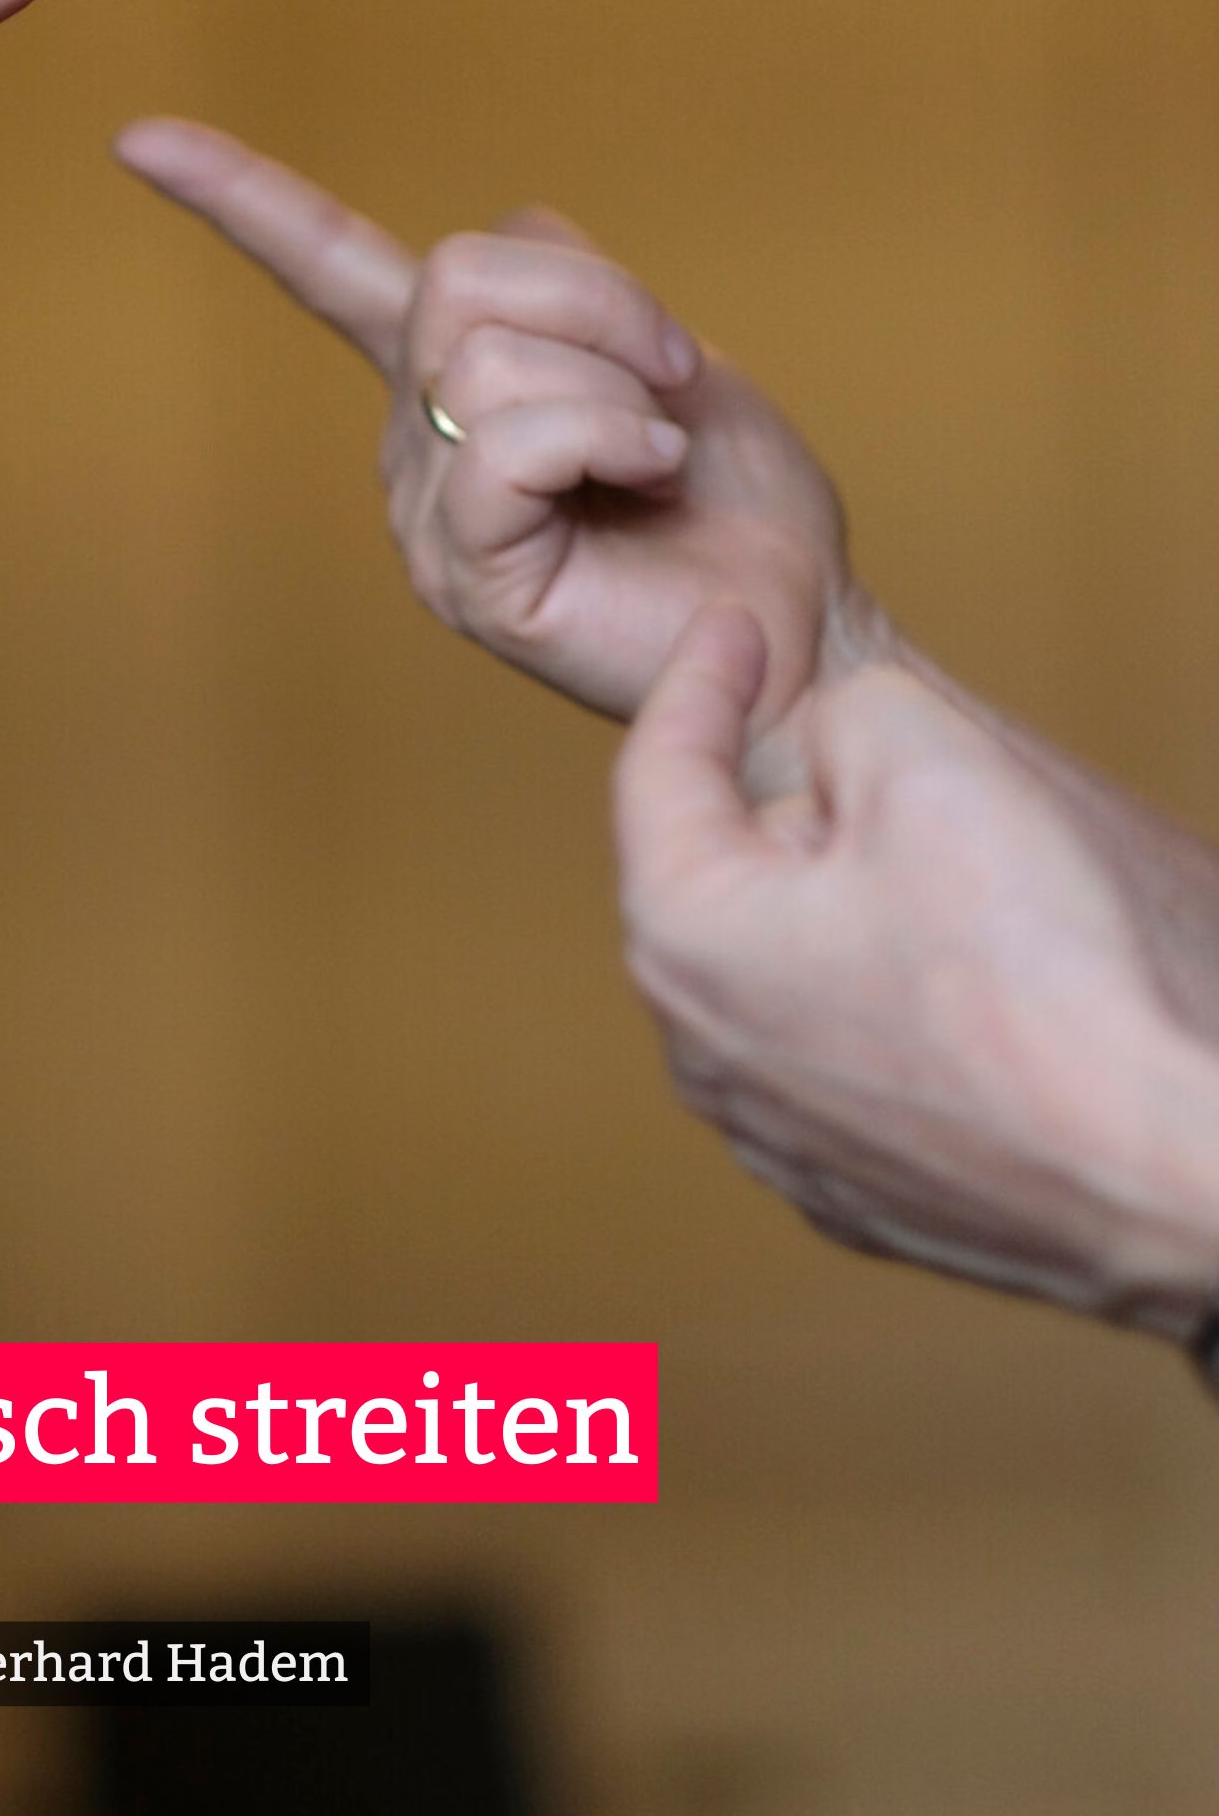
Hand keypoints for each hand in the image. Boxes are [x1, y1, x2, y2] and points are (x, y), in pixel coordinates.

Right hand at [113, 118, 879, 764]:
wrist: (793, 627)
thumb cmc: (734, 510)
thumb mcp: (663, 355)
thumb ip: (572, 294)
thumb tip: (512, 240)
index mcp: (447, 378)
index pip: (328, 270)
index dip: (238, 200)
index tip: (139, 142)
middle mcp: (413, 444)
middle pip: (455, 279)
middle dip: (596, 302)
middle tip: (669, 373)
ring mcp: (428, 514)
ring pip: (485, 357)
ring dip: (615, 378)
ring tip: (659, 448)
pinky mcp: (465, 574)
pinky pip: (510, 443)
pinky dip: (608, 434)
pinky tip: (650, 472)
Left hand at [614, 605, 1218, 1339]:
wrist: (1158, 1175)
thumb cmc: (1041, 980)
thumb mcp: (933, 763)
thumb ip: (849, 712)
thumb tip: (832, 742)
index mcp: (684, 937)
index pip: (657, 772)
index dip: (700, 676)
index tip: (732, 624)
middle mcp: (699, 1051)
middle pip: (733, 877)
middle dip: (801, 810)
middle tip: (900, 777)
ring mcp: (771, 1136)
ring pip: (792, 973)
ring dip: (853, 917)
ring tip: (970, 911)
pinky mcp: (854, 1191)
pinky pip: (855, 1060)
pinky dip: (897, 1013)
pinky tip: (983, 1006)